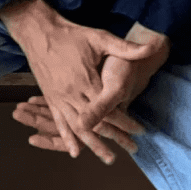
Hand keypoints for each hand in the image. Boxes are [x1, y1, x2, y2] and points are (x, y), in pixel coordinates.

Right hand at [0, 0, 168, 164]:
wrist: (38, 32)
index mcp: (86, 80)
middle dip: (115, 137)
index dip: (126, 121)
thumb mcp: (99, 38)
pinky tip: (74, 151)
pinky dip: (67, 138)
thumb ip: (125, 47)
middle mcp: (71, 93)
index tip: (140, 131)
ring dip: (93, 143)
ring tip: (108, 157)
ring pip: (78, 127)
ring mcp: (59, 97)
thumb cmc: (70, 35)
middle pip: (95, 122)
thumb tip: (151, 47)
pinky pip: (59, 122)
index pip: (110, 108)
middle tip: (132, 149)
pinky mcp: (51, 98)